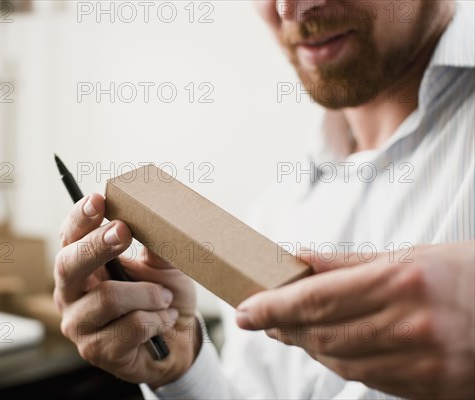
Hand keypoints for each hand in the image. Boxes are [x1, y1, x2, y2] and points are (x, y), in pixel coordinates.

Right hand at [54, 193, 199, 386]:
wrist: (178, 340)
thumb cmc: (163, 296)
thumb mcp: (163, 264)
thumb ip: (155, 242)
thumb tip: (152, 216)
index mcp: (81, 264)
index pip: (70, 237)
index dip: (80, 217)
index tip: (98, 200)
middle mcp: (70, 293)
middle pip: (69, 264)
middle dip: (98, 245)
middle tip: (124, 232)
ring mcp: (80, 324)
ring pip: (107, 298)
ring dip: (147, 294)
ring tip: (164, 298)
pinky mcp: (96, 351)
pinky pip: (130, 327)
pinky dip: (157, 319)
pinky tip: (164, 320)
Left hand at [236, 242, 474, 398]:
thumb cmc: (466, 274)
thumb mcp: (411, 255)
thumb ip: (349, 263)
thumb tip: (297, 258)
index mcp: (402, 282)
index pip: (316, 299)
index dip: (272, 307)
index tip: (244, 310)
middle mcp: (411, 325)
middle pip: (322, 334)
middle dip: (282, 326)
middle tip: (259, 317)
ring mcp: (423, 362)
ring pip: (340, 362)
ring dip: (306, 345)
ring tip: (287, 329)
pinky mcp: (431, 388)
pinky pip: (368, 380)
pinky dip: (339, 362)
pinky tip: (326, 346)